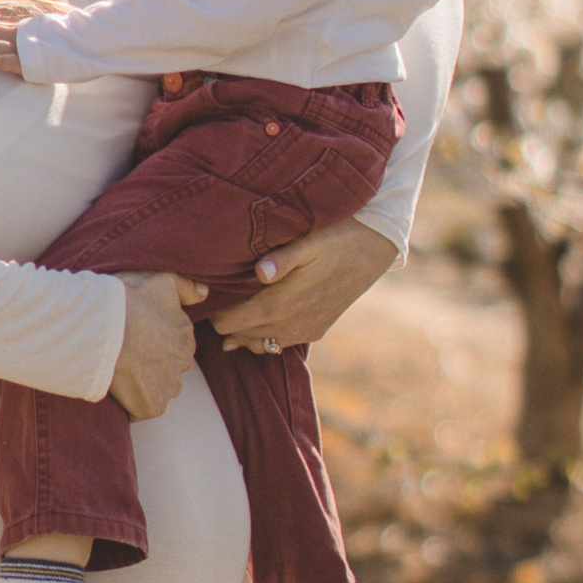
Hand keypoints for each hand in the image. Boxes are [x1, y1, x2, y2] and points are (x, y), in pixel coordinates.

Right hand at [109, 270, 205, 418]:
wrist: (102, 329)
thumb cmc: (128, 300)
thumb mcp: (161, 279)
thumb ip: (186, 287)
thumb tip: (204, 294)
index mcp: (185, 333)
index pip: (178, 342)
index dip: (155, 340)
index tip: (137, 336)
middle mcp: (183, 361)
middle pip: (169, 367)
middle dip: (153, 363)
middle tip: (125, 352)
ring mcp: (169, 386)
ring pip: (159, 388)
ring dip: (144, 384)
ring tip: (119, 370)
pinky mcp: (152, 406)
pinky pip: (144, 409)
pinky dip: (131, 403)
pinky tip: (117, 387)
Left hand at [206, 219, 397, 354]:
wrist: (373, 250)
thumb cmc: (336, 238)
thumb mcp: (309, 241)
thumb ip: (282, 259)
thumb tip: (259, 272)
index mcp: (282, 305)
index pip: (230, 322)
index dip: (214, 311)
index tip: (209, 294)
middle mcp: (291, 326)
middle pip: (239, 334)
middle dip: (225, 320)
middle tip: (216, 298)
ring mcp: (303, 332)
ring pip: (258, 343)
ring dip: (243, 329)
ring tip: (232, 308)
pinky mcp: (314, 332)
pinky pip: (278, 344)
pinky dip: (262, 335)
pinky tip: (257, 319)